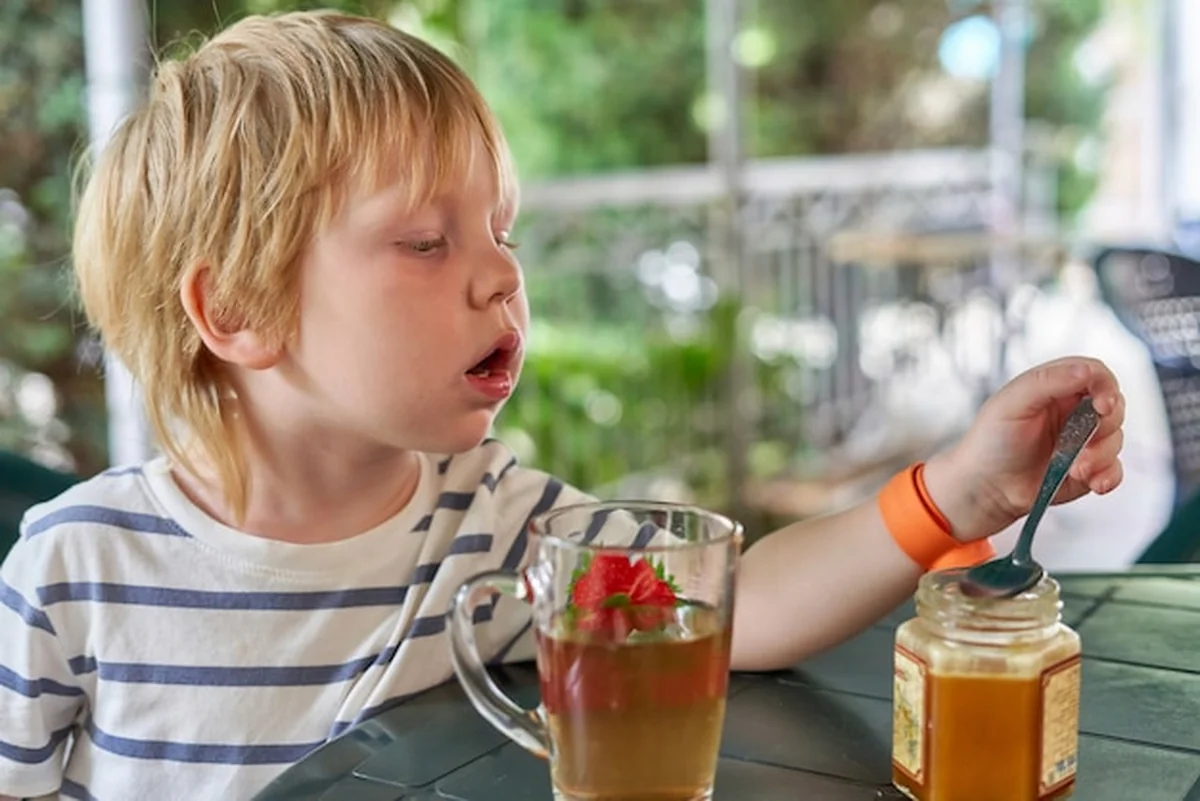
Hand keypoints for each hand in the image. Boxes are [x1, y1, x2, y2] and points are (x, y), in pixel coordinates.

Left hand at [923, 356, 1125, 541]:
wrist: (985, 487)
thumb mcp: (1012, 403)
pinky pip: (1115, 469)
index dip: (1106, 386)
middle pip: (1114, 407)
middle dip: (1104, 426)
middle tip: (1084, 442)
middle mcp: (1073, 411)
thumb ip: (1047, 381)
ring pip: (1116, 439)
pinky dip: (1108, 476)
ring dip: (1100, 455)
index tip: (1103, 405)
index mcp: (1055, 387)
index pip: (1096, 374)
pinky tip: (1092, 482)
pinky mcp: (1089, 469)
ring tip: (1075, 468)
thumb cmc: (991, 441)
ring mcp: (1083, 441)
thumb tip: (1086, 371)